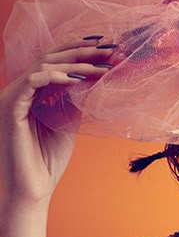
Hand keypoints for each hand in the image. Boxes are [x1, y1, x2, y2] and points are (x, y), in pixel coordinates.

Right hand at [0, 39, 114, 206]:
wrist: (33, 188)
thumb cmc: (48, 161)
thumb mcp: (69, 124)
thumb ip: (76, 101)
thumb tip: (97, 79)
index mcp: (33, 92)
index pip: (56, 62)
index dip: (80, 51)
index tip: (107, 48)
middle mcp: (21, 90)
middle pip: (51, 58)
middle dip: (82, 52)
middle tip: (110, 50)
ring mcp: (13, 96)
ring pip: (43, 65)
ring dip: (74, 63)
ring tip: (100, 67)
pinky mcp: (10, 107)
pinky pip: (32, 81)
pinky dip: (54, 76)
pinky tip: (76, 78)